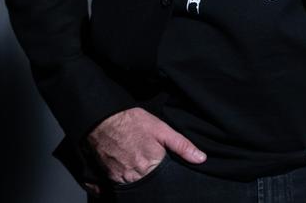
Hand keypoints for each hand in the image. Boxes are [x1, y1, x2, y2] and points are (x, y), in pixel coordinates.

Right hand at [86, 107, 205, 186]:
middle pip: (151, 185)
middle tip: (151, 166)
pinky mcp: (110, 177)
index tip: (165, 170)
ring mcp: (122, 178)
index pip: (165, 181)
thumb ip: (182, 146)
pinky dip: (126, 182)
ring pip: (136, 187)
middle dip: (153, 180)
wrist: (103, 119)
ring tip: (140, 168)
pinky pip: (121, 187)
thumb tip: (201, 158)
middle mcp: (137, 176)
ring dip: (140, 181)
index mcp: (152, 165)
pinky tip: (128, 171)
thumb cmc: (133, 122)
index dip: (167, 177)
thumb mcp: (161, 129)